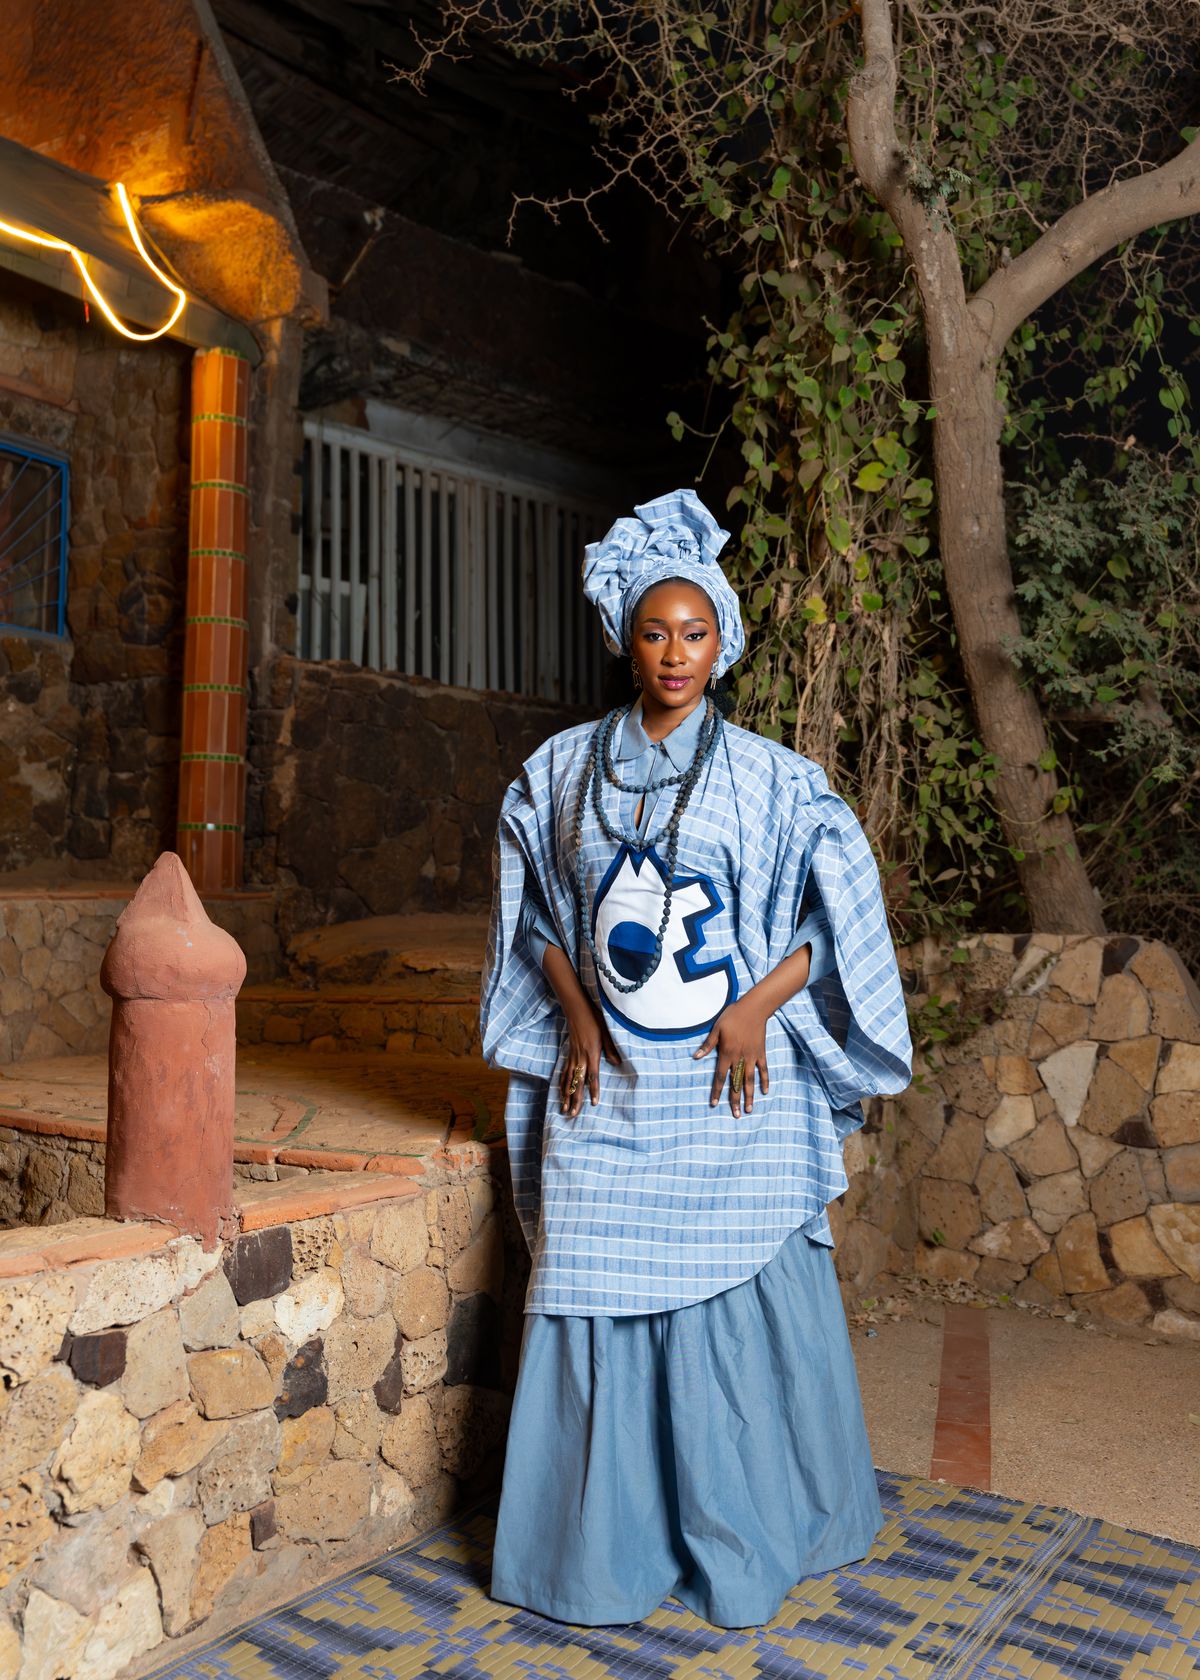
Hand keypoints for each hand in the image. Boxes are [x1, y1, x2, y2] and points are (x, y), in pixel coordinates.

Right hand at [560, 1000, 622, 1115]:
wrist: (577, 1009)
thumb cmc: (594, 1019)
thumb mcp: (607, 1032)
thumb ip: (611, 1049)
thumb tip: (616, 1063)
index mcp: (592, 1054)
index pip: (593, 1076)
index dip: (593, 1091)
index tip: (594, 1104)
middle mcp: (581, 1058)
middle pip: (577, 1083)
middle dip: (575, 1100)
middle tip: (572, 1114)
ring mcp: (573, 1056)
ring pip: (568, 1080)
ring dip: (566, 1096)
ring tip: (564, 1109)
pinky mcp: (569, 1054)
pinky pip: (564, 1072)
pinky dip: (562, 1084)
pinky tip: (561, 1092)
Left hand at [693, 997, 769, 1116]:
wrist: (754, 1008)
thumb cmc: (732, 1016)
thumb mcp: (716, 1028)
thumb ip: (707, 1045)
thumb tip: (695, 1057)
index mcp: (726, 1053)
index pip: (720, 1077)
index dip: (716, 1091)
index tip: (714, 1104)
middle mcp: (739, 1058)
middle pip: (736, 1083)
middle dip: (735, 1099)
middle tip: (735, 1115)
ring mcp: (752, 1057)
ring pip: (750, 1080)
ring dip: (749, 1095)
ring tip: (748, 1110)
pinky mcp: (761, 1053)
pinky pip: (763, 1070)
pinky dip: (764, 1081)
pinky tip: (764, 1092)